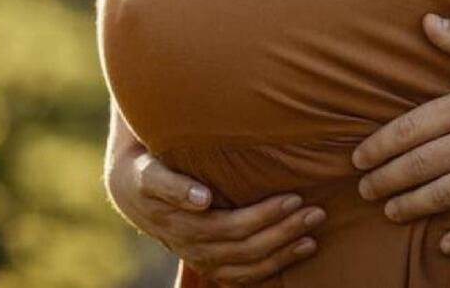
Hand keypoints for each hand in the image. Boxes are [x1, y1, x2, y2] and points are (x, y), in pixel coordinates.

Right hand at [106, 143, 325, 284]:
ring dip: (286, 251)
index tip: (293, 198)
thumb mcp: (151, 174)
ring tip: (314, 232)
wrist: (134, 194)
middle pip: (249, 247)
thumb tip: (202, 199)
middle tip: (315, 210)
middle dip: (285, 230)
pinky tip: (302, 250)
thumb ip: (172, 185)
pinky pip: (248, 275)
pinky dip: (277, 266)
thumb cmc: (149, 174)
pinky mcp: (213, 264)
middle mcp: (197, 249)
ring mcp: (205, 260)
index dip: (266, 216)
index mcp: (185, 227)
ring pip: (252, 265)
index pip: (234, 226)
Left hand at [352, 14, 449, 256]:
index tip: (359, 158)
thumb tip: (425, 22)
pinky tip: (446, 244)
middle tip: (365, 190)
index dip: (379, 146)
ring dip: (413, 205)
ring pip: (446, 195)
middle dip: (386, 180)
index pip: (410, 129)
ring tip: (391, 211)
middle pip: (420, 165)